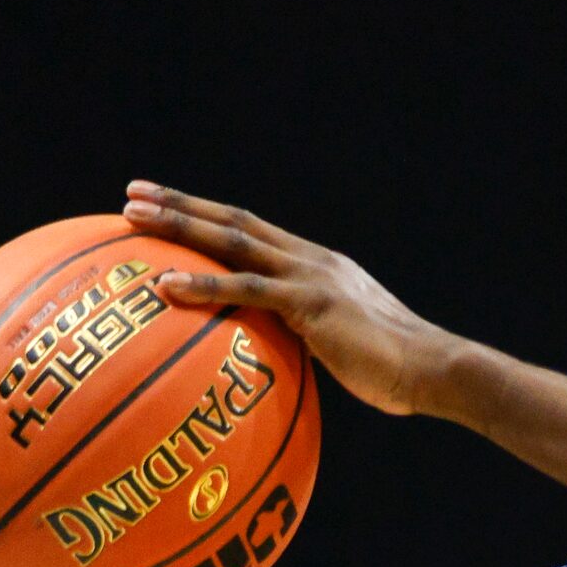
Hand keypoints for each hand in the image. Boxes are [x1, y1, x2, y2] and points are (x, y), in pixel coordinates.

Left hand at [121, 183, 460, 415]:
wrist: (433, 369)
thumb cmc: (393, 372)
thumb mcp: (346, 345)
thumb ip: (310, 339)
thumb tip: (280, 359)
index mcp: (318, 266)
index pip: (253, 231)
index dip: (207, 214)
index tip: (166, 204)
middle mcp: (311, 260)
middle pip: (234, 222)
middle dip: (181, 204)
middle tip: (132, 194)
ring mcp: (311, 278)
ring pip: (233, 241)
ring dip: (180, 225)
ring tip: (132, 217)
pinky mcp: (312, 304)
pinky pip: (247, 290)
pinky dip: (203, 284)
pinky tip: (166, 285)